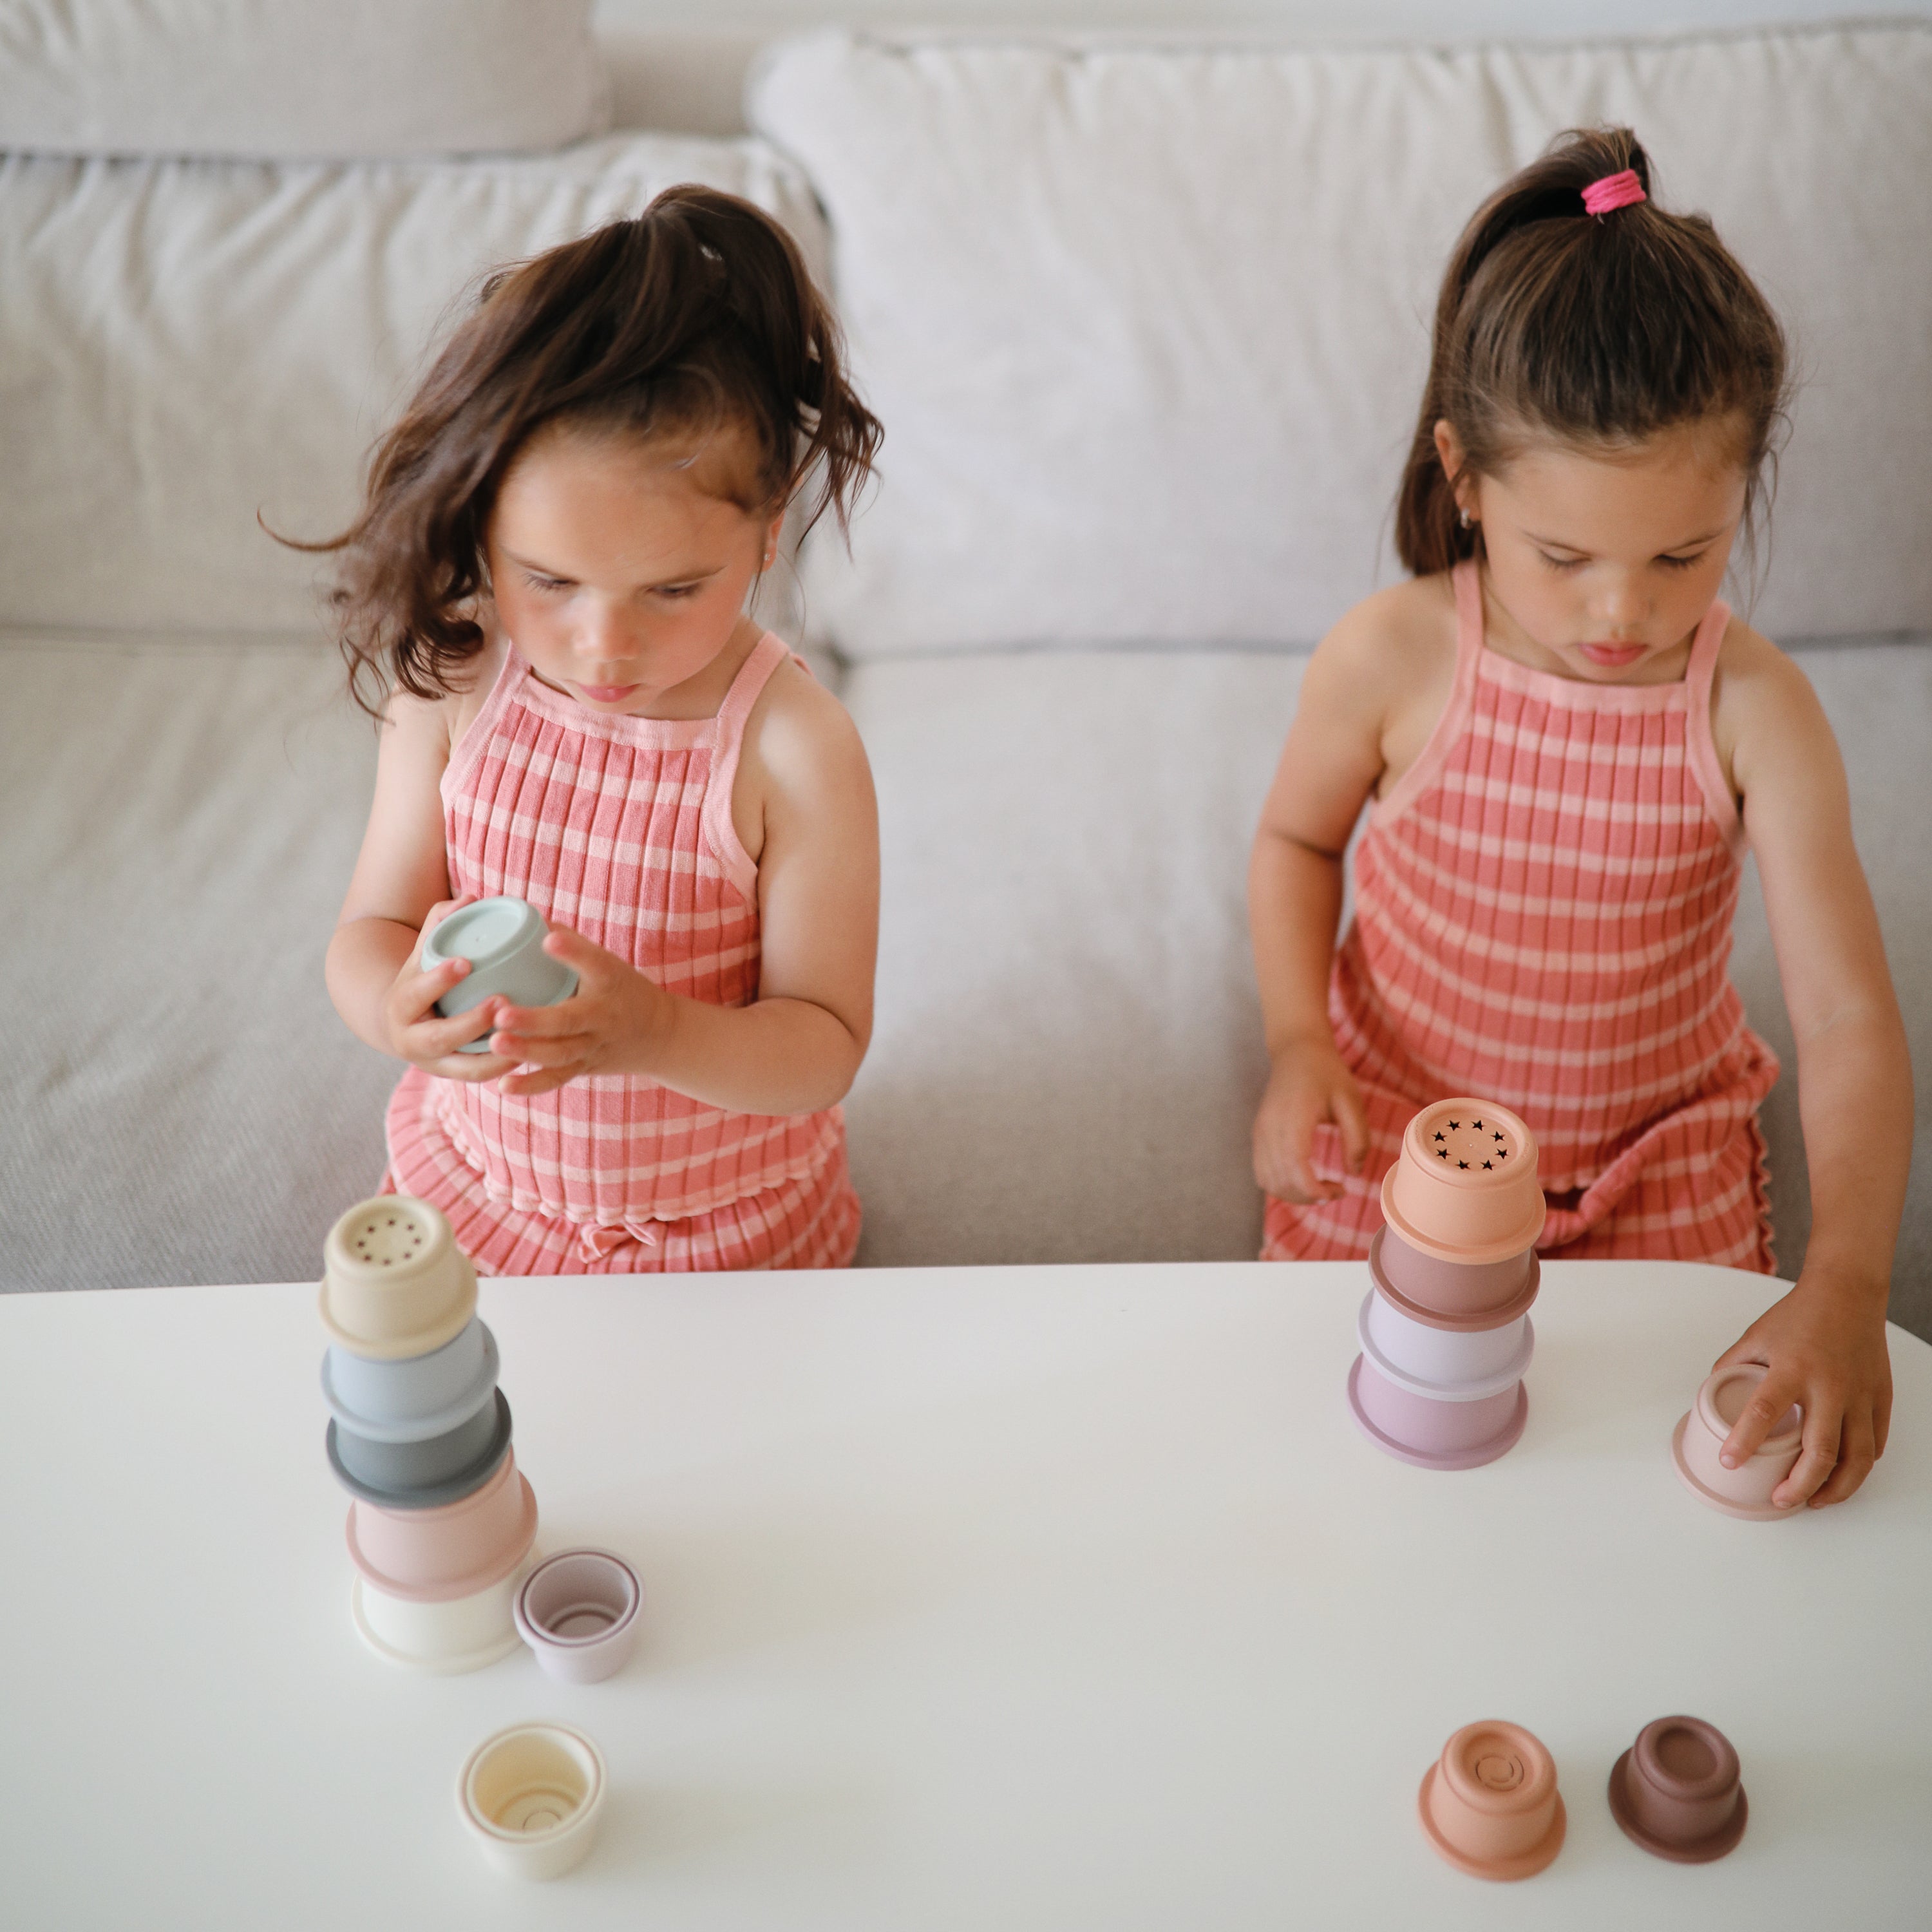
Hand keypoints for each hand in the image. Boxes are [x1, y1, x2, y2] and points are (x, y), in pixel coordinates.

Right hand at [381, 897, 517, 1080]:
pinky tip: (529, 1054)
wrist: (403, 1025)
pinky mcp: (453, 1076)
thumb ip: (441, 924)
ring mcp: (433, 1064)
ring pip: (464, 1068)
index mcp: (400, 1006)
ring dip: (494, 1055)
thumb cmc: (422, 979)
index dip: (438, 980)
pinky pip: (480, 1077)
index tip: (465, 963)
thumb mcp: (423, 953)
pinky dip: (502, 1068)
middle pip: (439, 1037)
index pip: (415, 994)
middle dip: (471, 1022)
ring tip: (525, 1035)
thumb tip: (469, 898)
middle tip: (502, 1001)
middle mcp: (411, 1041)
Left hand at [483, 926, 673, 1098]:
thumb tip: (525, 916)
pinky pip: (557, 1079)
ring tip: (495, 1042)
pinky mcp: (584, 1067)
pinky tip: (504, 1086)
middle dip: (535, 1020)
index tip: (550, 939)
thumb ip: (570, 941)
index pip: (595, 964)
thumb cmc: (620, 987)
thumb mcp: (605, 961)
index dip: (574, 952)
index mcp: (609, 981)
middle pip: (569, 1021)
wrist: (657, 1034)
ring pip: (560, 1054)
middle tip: (501, 1014)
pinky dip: (531, 1085)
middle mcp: (603, 1016)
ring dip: (527, 1051)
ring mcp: (593, 1046)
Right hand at [1252, 1034, 1367, 1202]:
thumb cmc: (1326, 1073)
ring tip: (1320, 1189)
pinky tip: (1303, 1180)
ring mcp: (1260, 1132)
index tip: (1339, 1191)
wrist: (1296, 1050)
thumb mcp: (1351, 1101)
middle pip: (1280, 1181)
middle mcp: (1270, 1127)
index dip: (1314, 1190)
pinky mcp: (1258, 1135)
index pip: (1294, 1168)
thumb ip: (1357, 1138)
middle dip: (1308, 1197)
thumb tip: (1354, 1173)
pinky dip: (1281, 1185)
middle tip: (1335, 1192)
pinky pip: (1262, 1172)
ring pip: (1268, 1181)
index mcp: (1294, 1118)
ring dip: (1294, 1195)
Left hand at [1712, 1265, 1892, 1507]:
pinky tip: (1842, 1475)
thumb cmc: (1799, 1315)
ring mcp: (1859, 1396)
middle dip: (1799, 1484)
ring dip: (1835, 1488)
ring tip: (1814, 1500)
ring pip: (1856, 1459)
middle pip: (1819, 1452)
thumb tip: (1710, 1394)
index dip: (1744, 1441)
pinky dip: (1860, 1466)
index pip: (1763, 1412)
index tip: (1730, 1462)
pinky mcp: (1880, 1400)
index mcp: (1792, 1369)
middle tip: (1780, 1499)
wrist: (1847, 1294)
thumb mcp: (1755, 1336)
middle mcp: (1829, 1387)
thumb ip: (1732, 1366)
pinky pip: (1874, 1444)